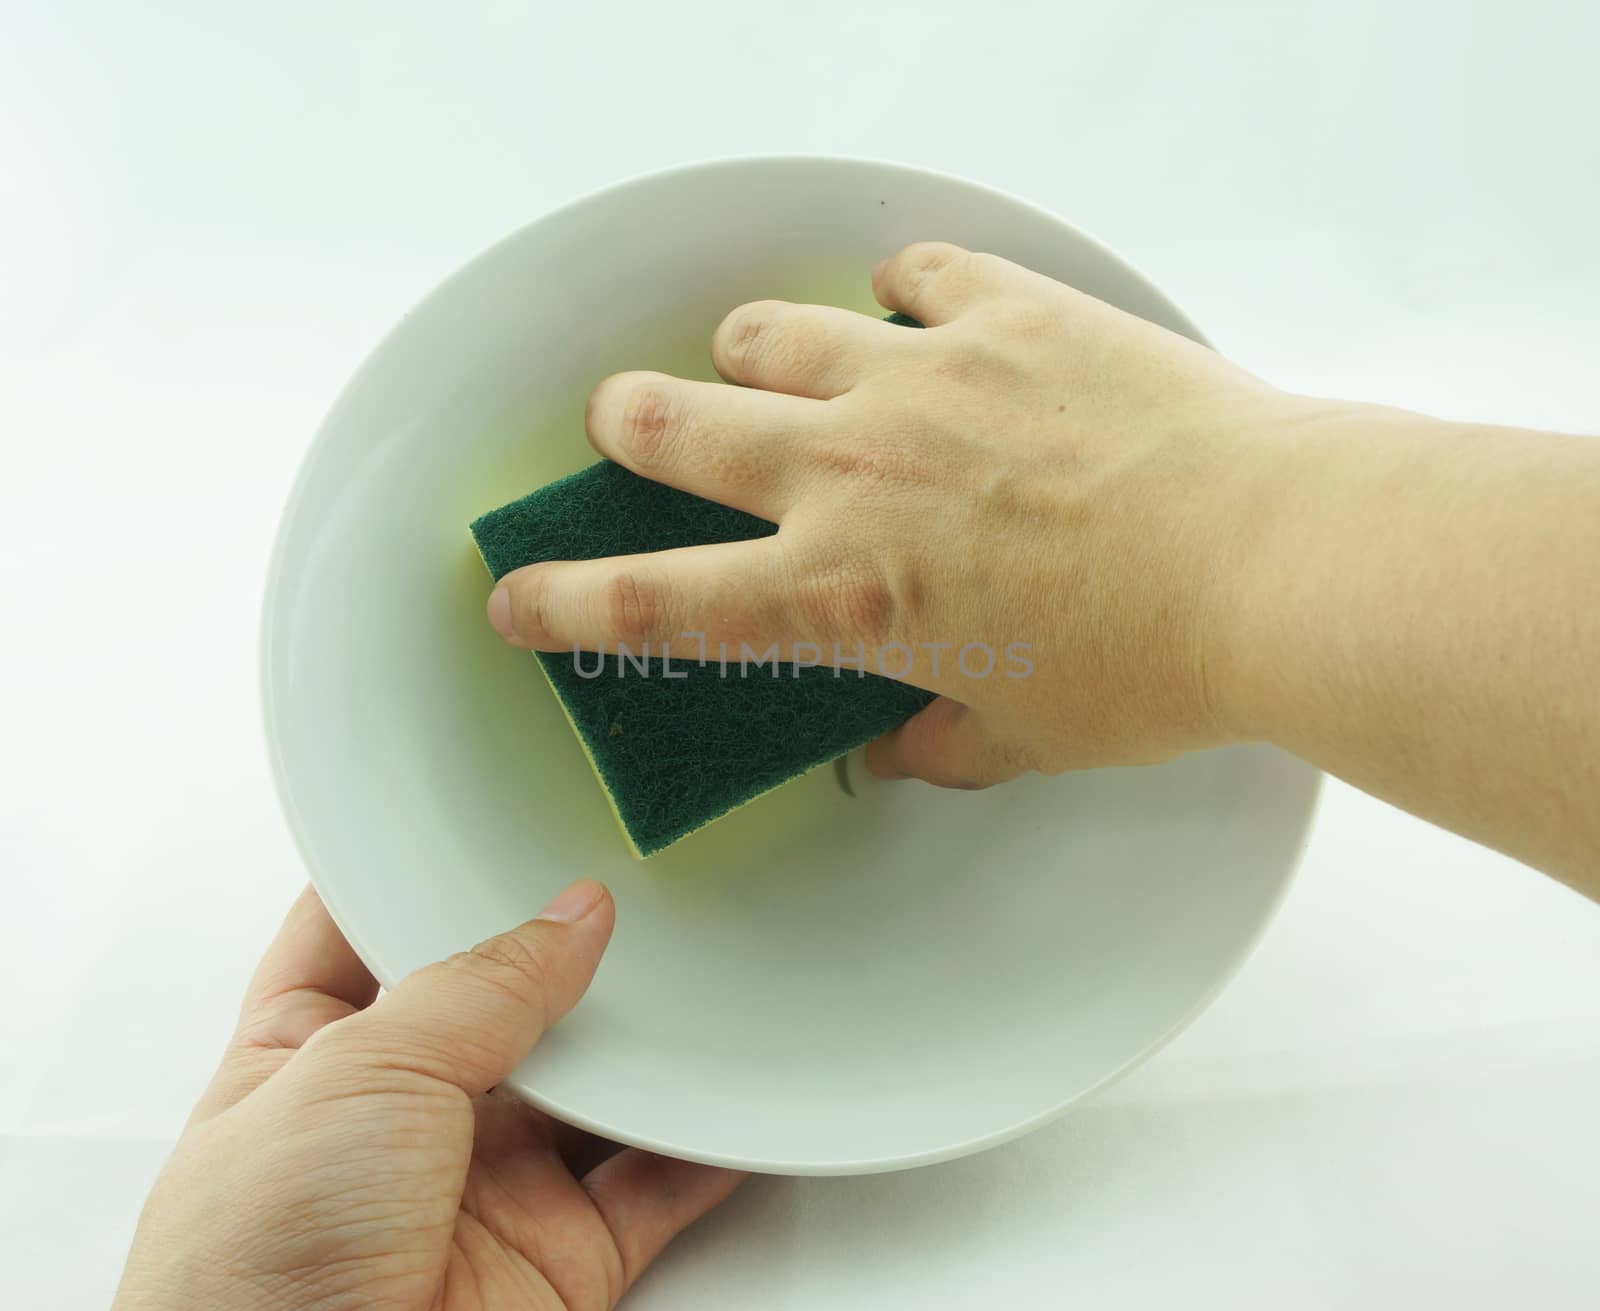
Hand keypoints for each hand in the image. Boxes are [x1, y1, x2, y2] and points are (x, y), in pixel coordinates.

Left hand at [114, 882, 743, 1309]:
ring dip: (644, 1044)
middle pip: (501, 1005)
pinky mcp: (557, 1258)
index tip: (483, 811)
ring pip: (588, 1091)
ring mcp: (482, 1186)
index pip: (361, 934)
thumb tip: (570, 917)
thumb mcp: (358, 1071)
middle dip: (559, 952)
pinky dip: (704, 1145)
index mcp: (308, 1054)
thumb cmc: (248, 1274)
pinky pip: (652, 1185)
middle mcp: (399, 1115)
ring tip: (699, 967)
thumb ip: (478, 987)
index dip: (418, 873)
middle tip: (628, 882)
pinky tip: (733, 1097)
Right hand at [484, 241, 1308, 784]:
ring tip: (773, 357)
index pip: (655, 605)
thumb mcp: (1027, 731)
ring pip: (768, 330)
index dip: (566, 603)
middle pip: (674, 426)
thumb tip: (896, 749)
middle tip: (629, 423)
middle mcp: (854, 475)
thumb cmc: (1152, 670)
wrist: (1274, 560)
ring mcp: (923, 380)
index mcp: (844, 597)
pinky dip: (905, 287)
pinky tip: (925, 305)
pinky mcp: (1004, 313)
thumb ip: (940, 740)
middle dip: (629, 425)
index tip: (515, 596)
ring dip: (752, 348)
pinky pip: (916, 270)